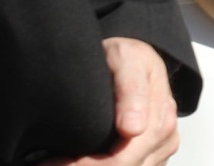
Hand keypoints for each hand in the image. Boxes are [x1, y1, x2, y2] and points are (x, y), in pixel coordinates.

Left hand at [40, 38, 179, 165]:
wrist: (137, 58)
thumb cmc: (128, 57)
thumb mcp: (127, 58)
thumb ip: (131, 88)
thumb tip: (133, 129)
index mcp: (160, 117)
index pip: (122, 161)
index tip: (51, 162)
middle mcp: (165, 137)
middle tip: (48, 164)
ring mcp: (161, 149)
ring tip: (60, 161)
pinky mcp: (154, 157)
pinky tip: (82, 160)